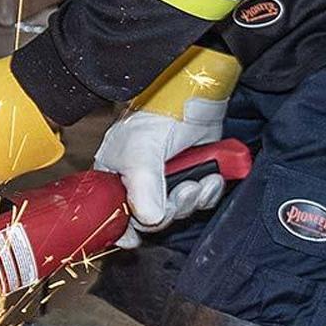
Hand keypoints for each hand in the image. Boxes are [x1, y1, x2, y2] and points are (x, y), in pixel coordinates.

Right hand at [94, 104, 226, 247]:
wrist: (198, 94)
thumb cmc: (159, 111)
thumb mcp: (141, 149)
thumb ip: (142, 185)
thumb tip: (149, 219)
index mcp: (114, 178)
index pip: (115, 218)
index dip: (129, 228)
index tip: (143, 231)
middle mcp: (137, 184)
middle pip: (152, 220)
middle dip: (173, 208)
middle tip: (185, 189)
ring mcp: (165, 182)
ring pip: (178, 212)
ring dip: (194, 200)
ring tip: (201, 179)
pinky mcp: (190, 178)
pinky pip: (198, 202)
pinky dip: (208, 193)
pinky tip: (212, 177)